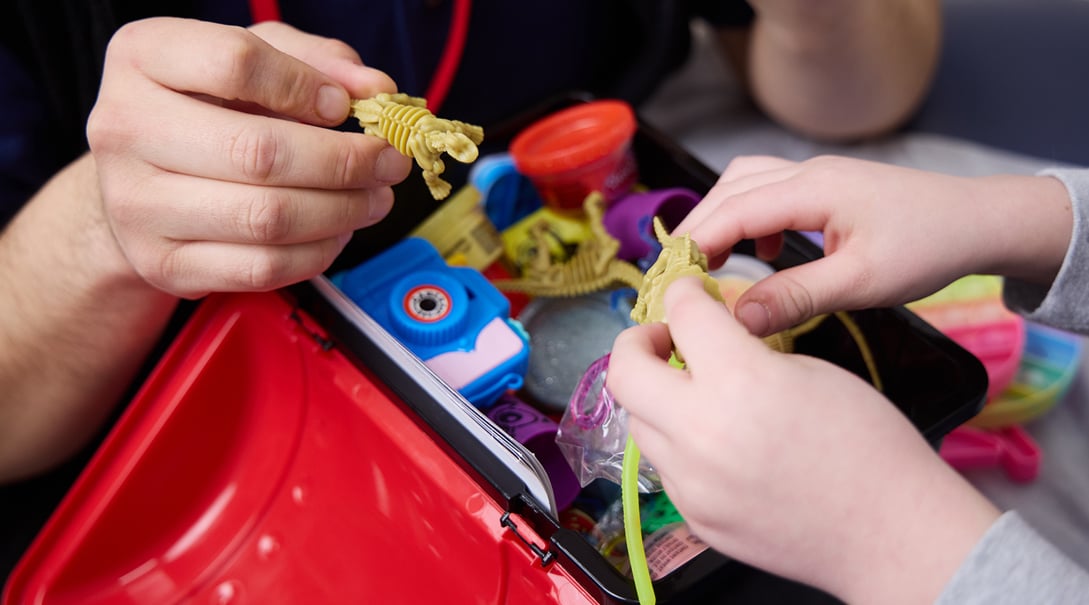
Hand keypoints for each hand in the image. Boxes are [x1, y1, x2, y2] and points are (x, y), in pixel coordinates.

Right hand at [88, 18, 412, 297]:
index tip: (345, 106)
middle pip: (259, 153)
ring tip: (373, 198)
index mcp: (143, 57)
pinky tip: (336, 231)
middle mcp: (124, 128)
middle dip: (346, 162)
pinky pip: (262, 268)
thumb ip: (316, 61)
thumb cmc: (206, 108)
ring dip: (342, 211)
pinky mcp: (162, 264)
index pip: (235, 63)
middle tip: (388, 163)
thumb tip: (375, 90)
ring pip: (267, 218)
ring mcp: (137, 204)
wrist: (139, 179)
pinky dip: (317, 253)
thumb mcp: (255, 58)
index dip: (306, 86)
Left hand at [607, 277, 1000, 603]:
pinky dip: (678, 443)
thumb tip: (707, 340)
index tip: (686, 292)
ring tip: (693, 393)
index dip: (682, 291)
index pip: (681, 313)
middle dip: (637, 341)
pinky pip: (664, 466)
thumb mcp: (812, 372)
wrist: (892, 534)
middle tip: (663, 339)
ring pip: (638, 421)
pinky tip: (715, 441)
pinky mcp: (694, 515)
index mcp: (741, 381)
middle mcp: (702, 432)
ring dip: (656, 396)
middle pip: (624, 370)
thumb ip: (747, 352)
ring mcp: (692, 481)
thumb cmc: (870, 448)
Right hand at [674, 155, 1072, 335]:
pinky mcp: (826, 185)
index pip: (733, 210)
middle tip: (678, 276)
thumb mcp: (862, 283)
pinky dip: (748, 215)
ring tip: (709, 262)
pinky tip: (763, 250)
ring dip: (721, 217)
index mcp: (814, 190)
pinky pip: (768, 188)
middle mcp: (808, 172)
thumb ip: (797, 297)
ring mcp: (817, 174)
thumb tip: (737, 317)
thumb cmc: (928, 249)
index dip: (695, 243)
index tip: (669, 280)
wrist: (979, 221)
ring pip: (745, 183)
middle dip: (698, 229)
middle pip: (730, 189)